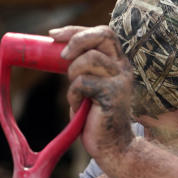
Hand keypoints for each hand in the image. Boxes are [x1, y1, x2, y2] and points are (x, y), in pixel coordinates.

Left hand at [49, 25, 135, 160]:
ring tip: (75, 93)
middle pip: (103, 35)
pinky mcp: (112, 94)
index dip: (76, 30)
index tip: (54, 35)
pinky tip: (79, 108)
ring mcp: (120, 81)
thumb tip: (57, 50)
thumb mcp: (88, 86)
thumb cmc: (95, 117)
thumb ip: (81, 68)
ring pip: (89, 59)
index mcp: (118, 63)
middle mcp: (123, 68)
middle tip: (61, 56)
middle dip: (77, 39)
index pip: (102, 33)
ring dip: (73, 73)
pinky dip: (73, 95)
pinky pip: (83, 83)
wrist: (112, 146)